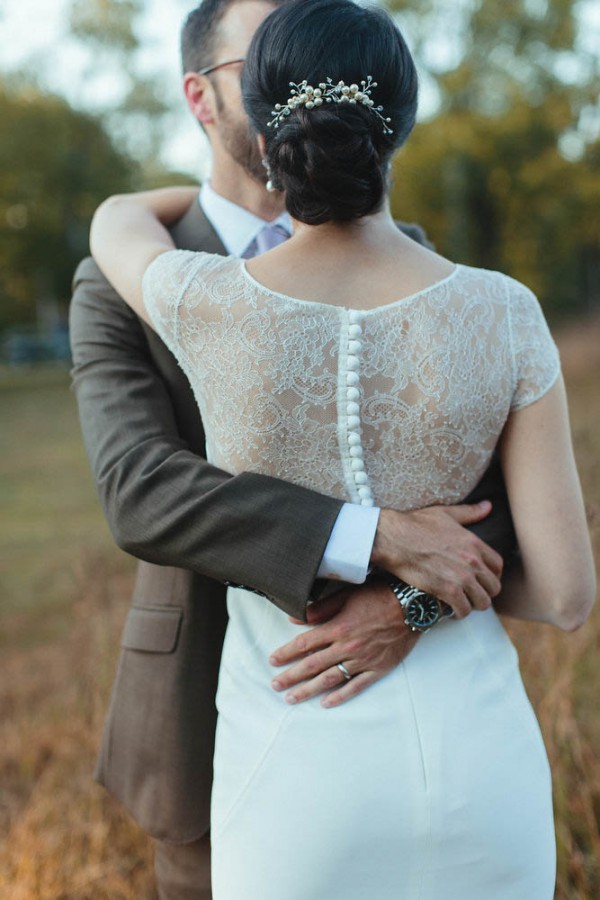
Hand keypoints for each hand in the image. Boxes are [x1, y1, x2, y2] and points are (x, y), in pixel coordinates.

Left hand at [269, 582, 418, 707]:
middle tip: (275, 685)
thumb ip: (320, 608)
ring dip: (308, 690)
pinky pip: (356, 686)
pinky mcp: (378, 668)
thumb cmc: (379, 595)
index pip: (304, 644)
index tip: (272, 660)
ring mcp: (363, 660)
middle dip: (291, 676)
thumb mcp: (347, 595)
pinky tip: (326, 703)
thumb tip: (295, 619)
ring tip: (292, 698)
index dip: (286, 653)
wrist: (413, 605)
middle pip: (312, 665)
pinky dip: (340, 696)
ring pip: (330, 679)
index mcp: (338, 627)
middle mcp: (347, 646)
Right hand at [371, 500, 502, 617]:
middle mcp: (472, 561)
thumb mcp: (445, 513)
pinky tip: (452, 610)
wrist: (394, 538)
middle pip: (494, 587)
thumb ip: (469, 512)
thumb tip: (487, 506)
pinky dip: (459, 612)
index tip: (483, 579)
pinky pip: (464, 609)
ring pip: (482, 602)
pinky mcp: (447, 590)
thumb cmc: (415, 524)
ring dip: (473, 604)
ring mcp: (461, 577)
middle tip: (472, 593)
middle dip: (484, 592)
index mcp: (474, 543)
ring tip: (463, 603)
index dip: (492, 575)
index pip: (498, 566)